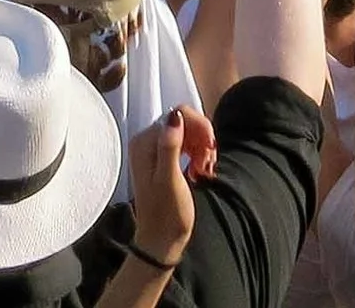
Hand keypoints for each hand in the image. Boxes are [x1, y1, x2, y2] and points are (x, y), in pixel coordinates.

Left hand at [124, 107, 215, 266]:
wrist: (161, 240)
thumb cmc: (167, 214)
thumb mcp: (170, 180)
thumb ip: (170, 146)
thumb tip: (175, 115)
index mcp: (144, 143)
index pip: (178, 114)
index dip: (199, 128)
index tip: (210, 149)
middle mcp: (146, 141)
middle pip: (183, 121)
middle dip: (201, 138)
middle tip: (208, 162)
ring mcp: (154, 150)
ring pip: (187, 133)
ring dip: (201, 148)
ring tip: (204, 170)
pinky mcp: (162, 159)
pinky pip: (185, 145)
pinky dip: (197, 154)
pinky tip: (200, 170)